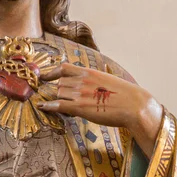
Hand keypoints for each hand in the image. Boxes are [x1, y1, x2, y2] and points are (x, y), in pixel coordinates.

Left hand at [38, 63, 162, 157]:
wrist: (134, 105)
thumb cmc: (125, 94)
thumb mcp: (109, 78)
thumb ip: (97, 76)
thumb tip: (99, 71)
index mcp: (89, 72)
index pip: (63, 68)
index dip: (51, 73)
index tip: (44, 77)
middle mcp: (82, 81)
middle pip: (59, 84)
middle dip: (59, 92)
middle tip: (65, 100)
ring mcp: (80, 94)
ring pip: (59, 94)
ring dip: (59, 100)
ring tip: (66, 107)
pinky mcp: (80, 107)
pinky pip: (59, 105)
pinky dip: (48, 106)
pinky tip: (43, 107)